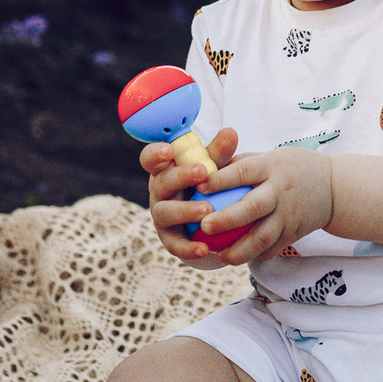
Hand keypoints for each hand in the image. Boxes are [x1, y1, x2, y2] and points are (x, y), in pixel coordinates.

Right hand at [141, 128, 244, 263]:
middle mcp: (159, 192)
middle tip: (202, 171)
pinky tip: (205, 249)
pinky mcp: (170, 239)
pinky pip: (175, 245)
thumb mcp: (214, 167)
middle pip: (161, 183)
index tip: (169, 151)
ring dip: (184, 210)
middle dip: (180, 176)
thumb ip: (219, 153)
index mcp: (165, 169)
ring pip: (164, 213)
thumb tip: (231, 132)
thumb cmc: (209, 183)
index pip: (151, 158)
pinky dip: (188, 247)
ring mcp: (162, 216)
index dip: (156, 154)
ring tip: (207, 210)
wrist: (210, 216)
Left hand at [191, 144, 334, 266]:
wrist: (333, 187)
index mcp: (271, 167)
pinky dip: (255, 255)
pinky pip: (272, 248)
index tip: (198, 187)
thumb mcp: (269, 156)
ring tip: (220, 256)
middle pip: (253, 207)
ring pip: (263, 237)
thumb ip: (240, 163)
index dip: (221, 180)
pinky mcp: (294, 233)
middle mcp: (280, 191)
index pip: (243, 172)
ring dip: (240, 249)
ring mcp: (288, 215)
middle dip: (227, 219)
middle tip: (204, 227)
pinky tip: (237, 257)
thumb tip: (202, 169)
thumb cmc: (290, 168)